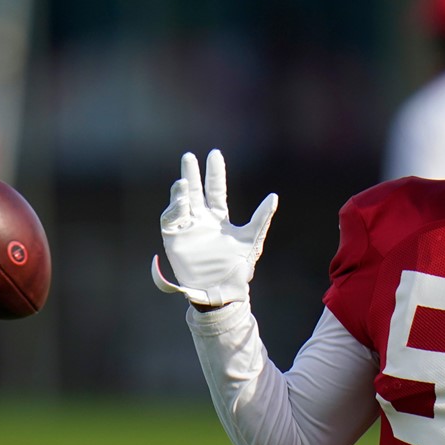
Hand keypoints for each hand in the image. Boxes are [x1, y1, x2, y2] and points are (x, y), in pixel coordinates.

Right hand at [151, 149, 277, 306]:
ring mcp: (187, 229)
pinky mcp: (174, 239)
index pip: (215, 190)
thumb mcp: (252, 239)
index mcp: (219, 218)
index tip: (214, 154)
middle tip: (189, 156)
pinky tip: (182, 200)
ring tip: (184, 181)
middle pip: (194, 191)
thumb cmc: (238, 268)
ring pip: (181, 202)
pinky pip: (170, 219)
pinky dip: (175, 208)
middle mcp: (201, 221)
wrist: (222, 290)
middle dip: (191, 174)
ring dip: (181, 190)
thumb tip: (274, 196)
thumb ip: (262, 217)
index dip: (215, 173)